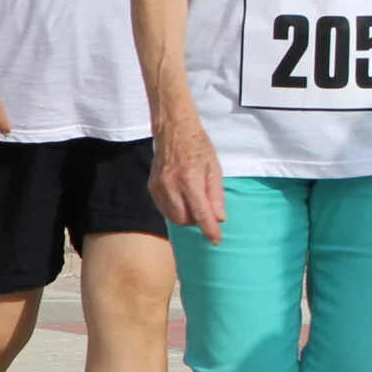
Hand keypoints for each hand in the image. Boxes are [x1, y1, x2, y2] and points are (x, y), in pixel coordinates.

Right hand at [149, 112, 227, 242]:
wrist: (174, 131)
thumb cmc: (199, 147)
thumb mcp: (214, 168)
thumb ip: (216, 195)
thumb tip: (219, 218)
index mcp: (190, 180)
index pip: (200, 213)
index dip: (209, 229)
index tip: (216, 240)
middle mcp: (171, 186)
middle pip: (184, 220)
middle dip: (197, 222)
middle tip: (206, 211)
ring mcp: (158, 188)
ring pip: (172, 218)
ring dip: (186, 218)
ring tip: (195, 203)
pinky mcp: (151, 188)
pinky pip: (163, 209)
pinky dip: (175, 210)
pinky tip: (182, 200)